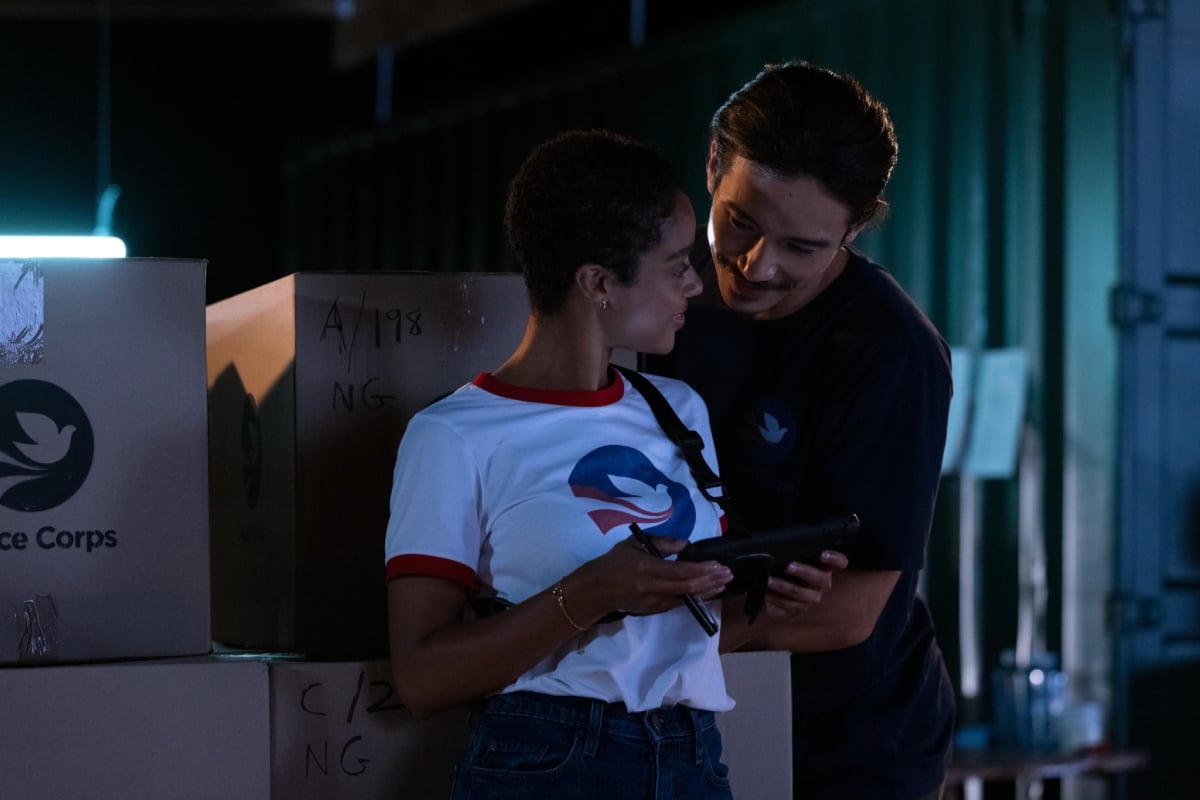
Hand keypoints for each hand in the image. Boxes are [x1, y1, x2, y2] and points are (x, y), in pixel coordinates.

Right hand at [566, 533, 732, 621]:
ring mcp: (654, 602)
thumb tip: (686, 546)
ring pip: (686, 598)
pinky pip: (679, 603)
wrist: (596, 589)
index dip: (702, 569)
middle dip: (710, 580)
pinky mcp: (654, 610)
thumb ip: (662, 543)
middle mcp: (652, 588)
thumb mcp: (635, 544)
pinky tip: (708, 591)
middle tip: (728, 573)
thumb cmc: (615, 562)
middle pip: (687, 587)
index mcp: (646, 569)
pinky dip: (696, 596)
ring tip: (724, 582)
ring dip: (707, 590)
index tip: (718, 564)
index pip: (680, 571)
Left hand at [759, 549, 848, 620]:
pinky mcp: (796, 610)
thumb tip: (783, 544)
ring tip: (769, 580)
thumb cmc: (783, 570)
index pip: (839, 562)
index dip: (835, 559)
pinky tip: (766, 592)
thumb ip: (793, 552)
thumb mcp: (789, 558)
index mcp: (824, 567)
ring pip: (800, 593)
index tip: (823, 554)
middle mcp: (820, 584)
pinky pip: (787, 605)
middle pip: (820, 579)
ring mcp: (809, 599)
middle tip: (789, 566)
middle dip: (804, 572)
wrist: (772, 592)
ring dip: (783, 586)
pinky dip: (774, 597)